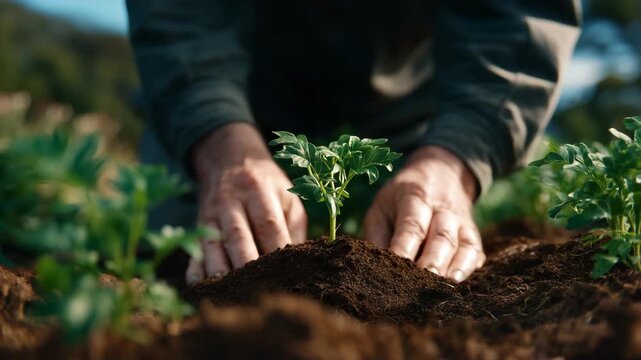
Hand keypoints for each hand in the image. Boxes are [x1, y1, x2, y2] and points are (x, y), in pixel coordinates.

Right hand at [185, 123, 306, 283]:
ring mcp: (210, 215)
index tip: (288, 273)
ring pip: (212, 246)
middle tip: (261, 289)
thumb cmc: (266, 184)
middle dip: (247, 264)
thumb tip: (300, 264)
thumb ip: (293, 227)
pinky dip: (196, 272)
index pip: (268, 223)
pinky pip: (193, 251)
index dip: (276, 250)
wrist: (227, 158)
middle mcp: (230, 202)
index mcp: (258, 190)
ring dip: (220, 271)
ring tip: (232, 294)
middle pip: (238, 236)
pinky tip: (204, 290)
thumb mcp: (286, 195)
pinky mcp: (197, 227)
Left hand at [363, 145, 484, 281]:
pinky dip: (470, 267)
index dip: (405, 248)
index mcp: (415, 197)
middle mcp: (443, 209)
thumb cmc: (401, 198)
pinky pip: (476, 251)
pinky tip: (460, 283)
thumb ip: (376, 236)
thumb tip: (373, 268)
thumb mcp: (382, 206)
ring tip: (446, 286)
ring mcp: (461, 222)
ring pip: (464, 245)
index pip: (412, 225)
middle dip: (434, 261)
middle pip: (442, 237)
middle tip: (423, 282)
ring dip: (457, 267)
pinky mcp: (472, 233)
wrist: (440, 172)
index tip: (395, 270)